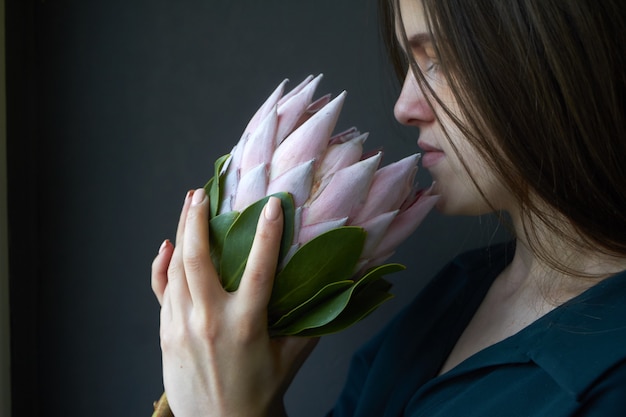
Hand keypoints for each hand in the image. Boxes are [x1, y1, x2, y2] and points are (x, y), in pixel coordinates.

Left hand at [151, 189, 317, 416]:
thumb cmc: (259, 392)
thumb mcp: (291, 358)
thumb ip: (310, 322)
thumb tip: (338, 290)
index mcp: (246, 325)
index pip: (259, 269)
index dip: (268, 232)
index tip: (273, 202)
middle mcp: (210, 321)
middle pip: (198, 259)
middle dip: (197, 219)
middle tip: (202, 193)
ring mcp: (182, 326)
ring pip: (176, 269)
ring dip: (179, 233)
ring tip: (187, 206)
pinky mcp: (166, 334)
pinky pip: (160, 291)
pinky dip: (161, 267)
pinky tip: (165, 248)